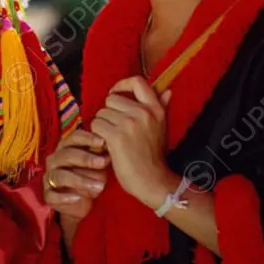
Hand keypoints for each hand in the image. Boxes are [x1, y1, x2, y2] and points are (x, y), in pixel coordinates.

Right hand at [42, 128, 109, 222]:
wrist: (79, 202)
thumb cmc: (88, 177)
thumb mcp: (97, 166)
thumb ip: (100, 156)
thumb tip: (110, 148)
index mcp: (66, 148)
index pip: (73, 138)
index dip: (87, 138)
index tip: (102, 142)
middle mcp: (55, 160)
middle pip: (66, 155)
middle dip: (85, 158)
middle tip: (102, 163)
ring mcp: (49, 178)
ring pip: (60, 176)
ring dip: (80, 180)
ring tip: (99, 186)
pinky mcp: (49, 195)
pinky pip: (52, 195)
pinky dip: (64, 197)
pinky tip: (78, 198)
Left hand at [90, 77, 173, 207]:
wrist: (152, 181)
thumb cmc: (153, 156)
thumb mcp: (161, 128)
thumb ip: (161, 108)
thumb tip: (167, 91)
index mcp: (155, 109)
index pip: (137, 82)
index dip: (122, 84)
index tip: (116, 94)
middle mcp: (143, 113)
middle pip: (111, 99)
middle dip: (108, 113)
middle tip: (114, 128)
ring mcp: (129, 124)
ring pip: (101, 113)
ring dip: (102, 125)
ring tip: (112, 138)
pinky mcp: (117, 136)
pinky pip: (96, 125)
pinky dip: (97, 135)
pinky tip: (106, 144)